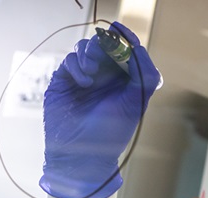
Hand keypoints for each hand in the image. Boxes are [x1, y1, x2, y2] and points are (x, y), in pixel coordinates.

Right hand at [40, 22, 160, 197]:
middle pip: (104, 45)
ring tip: (92, 73)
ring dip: (90, 54)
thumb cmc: (111, 134)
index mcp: (125, 81)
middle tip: (104, 53)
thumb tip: (140, 50)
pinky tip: (84, 81)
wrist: (81, 155)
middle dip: (105, 45)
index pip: (127, 51)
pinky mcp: (64, 81)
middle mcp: (105, 77)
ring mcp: (83, 77)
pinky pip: (70, 60)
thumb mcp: (134, 105)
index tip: (123, 32)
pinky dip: (77, 65)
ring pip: (85, 48)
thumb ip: (144, 78)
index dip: (126, 38)